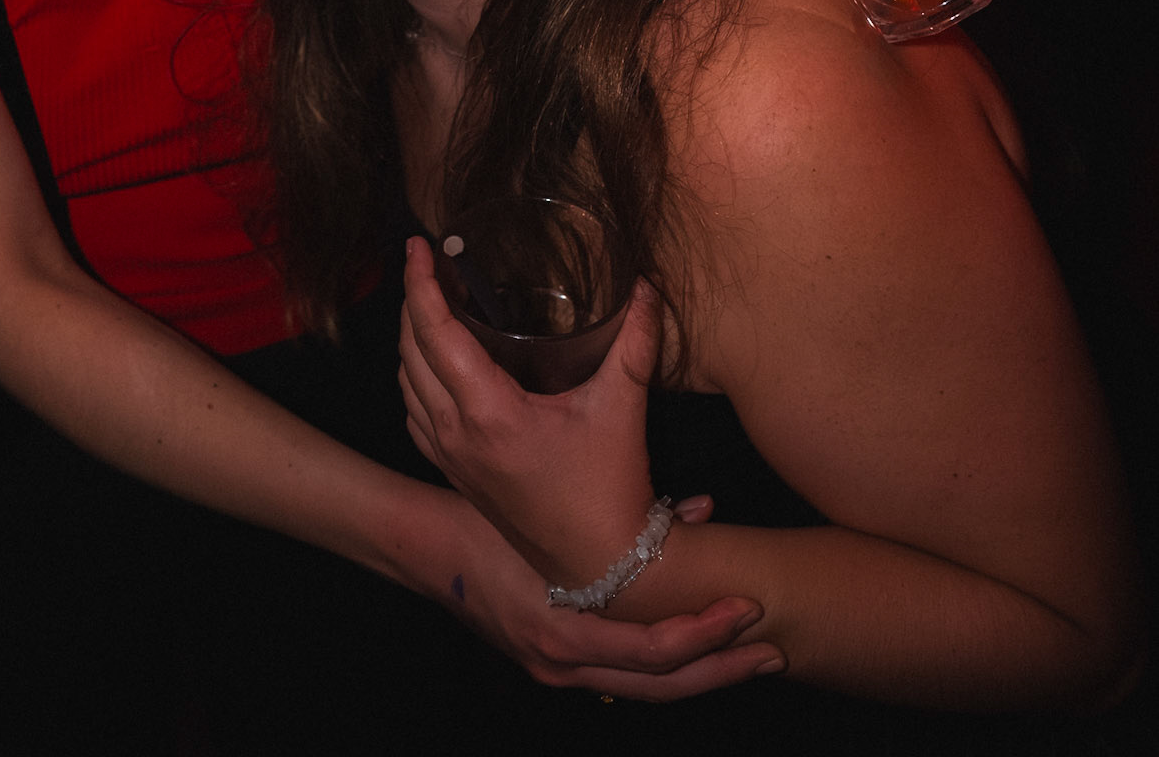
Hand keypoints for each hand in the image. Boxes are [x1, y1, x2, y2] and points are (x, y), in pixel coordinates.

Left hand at [401, 243, 781, 695]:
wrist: (601, 567)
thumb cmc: (609, 489)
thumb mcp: (621, 408)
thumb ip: (635, 342)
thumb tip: (645, 287)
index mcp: (488, 412)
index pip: (435, 332)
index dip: (421, 283)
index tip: (418, 246)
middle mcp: (457, 433)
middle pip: (411, 350)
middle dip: (413, 299)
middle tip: (431, 264)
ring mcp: (450, 456)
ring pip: (406, 382)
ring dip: (411, 337)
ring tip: (432, 302)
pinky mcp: (454, 474)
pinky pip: (415, 414)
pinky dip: (414, 378)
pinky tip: (435, 363)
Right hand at [424, 487, 782, 700]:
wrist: (426, 549)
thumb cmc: (485, 525)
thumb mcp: (550, 523)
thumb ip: (626, 519)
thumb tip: (699, 511)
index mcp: (563, 636)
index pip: (655, 655)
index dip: (708, 638)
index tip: (749, 613)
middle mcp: (564, 668)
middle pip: (662, 688)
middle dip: (722, 671)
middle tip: (774, 651)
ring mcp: (556, 671)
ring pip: (645, 688)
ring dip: (698, 670)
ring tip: (746, 651)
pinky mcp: (552, 661)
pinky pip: (618, 673)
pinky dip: (659, 661)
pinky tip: (688, 645)